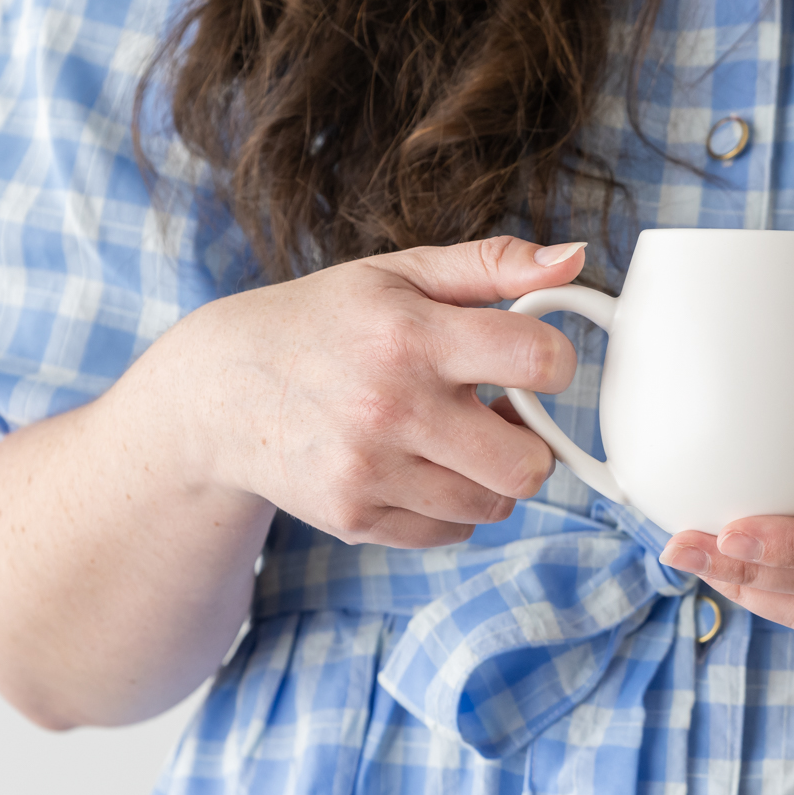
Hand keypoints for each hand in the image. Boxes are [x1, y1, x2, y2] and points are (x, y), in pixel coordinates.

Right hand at [138, 236, 586, 548]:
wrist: (217, 391)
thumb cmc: (325, 322)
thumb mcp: (402, 272)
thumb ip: (495, 265)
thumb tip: (576, 259)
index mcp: (411, 335)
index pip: (538, 360)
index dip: (556, 364)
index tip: (535, 363)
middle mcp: (391, 408)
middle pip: (527, 464)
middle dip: (530, 442)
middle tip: (498, 415)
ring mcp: (369, 471)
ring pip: (493, 505)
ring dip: (490, 476)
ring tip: (452, 437)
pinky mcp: (353, 517)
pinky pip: (451, 534)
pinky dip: (452, 508)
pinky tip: (421, 468)